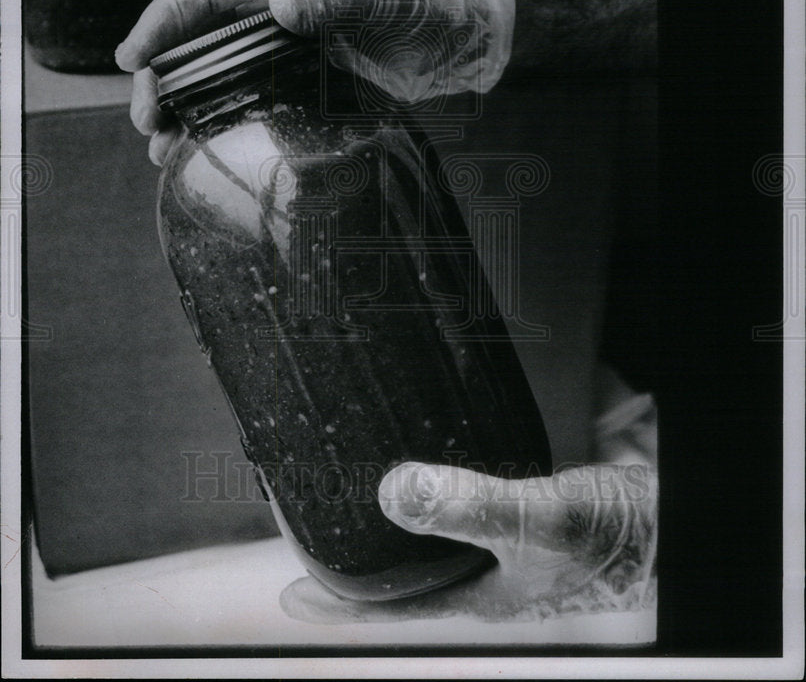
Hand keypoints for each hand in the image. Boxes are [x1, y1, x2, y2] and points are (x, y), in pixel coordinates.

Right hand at [115, 0, 513, 164]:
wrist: (462, 31)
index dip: (165, 20)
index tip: (134, 57)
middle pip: (199, 33)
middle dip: (165, 73)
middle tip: (146, 118)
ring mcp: (283, 38)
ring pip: (216, 68)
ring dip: (185, 104)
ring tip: (161, 147)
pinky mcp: (298, 72)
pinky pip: (247, 92)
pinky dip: (221, 118)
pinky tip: (203, 147)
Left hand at [280, 461, 657, 623]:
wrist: (666, 518)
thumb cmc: (614, 538)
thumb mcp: (538, 521)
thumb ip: (472, 506)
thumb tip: (394, 492)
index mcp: (478, 594)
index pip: (394, 607)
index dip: (342, 603)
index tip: (293, 593)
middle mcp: (482, 569)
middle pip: (405, 568)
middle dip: (360, 553)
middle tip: (315, 521)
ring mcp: (499, 538)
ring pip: (431, 529)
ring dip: (394, 514)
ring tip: (354, 483)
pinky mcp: (518, 503)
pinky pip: (463, 494)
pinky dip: (438, 478)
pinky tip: (428, 448)